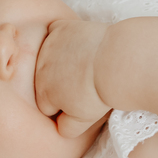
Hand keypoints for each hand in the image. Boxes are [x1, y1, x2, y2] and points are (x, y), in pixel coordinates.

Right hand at [34, 18, 111, 137]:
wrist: (117, 61)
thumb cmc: (102, 92)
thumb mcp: (84, 120)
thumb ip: (66, 129)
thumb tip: (59, 128)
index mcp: (44, 95)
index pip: (46, 105)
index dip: (64, 105)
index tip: (81, 100)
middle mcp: (40, 70)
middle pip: (44, 80)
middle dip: (60, 82)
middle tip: (84, 81)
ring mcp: (49, 47)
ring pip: (48, 56)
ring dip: (60, 59)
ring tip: (85, 63)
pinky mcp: (60, 28)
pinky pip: (54, 32)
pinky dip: (64, 37)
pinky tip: (80, 43)